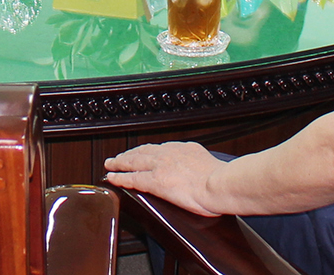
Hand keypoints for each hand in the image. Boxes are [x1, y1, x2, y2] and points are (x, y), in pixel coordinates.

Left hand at [103, 141, 227, 215]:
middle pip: (143, 151)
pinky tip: (112, 178)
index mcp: (185, 149)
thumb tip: (203, 173)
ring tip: (111, 164)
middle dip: (130, 154)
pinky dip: (120, 177)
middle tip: (119, 157)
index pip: (161, 149)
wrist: (220, 184)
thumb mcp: (212, 165)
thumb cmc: (222, 181)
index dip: (148, 152)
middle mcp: (170, 153)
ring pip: (134, 162)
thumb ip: (201, 166)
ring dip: (120, 162)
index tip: (143, 153)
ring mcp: (161, 166)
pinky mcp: (155, 181)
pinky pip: (132, 178)